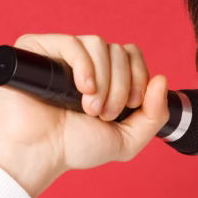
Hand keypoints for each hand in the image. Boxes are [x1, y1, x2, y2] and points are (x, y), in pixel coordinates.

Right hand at [0, 34, 170, 197]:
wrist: (37, 154)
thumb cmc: (74, 147)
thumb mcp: (127, 139)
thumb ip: (154, 115)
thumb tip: (161, 79)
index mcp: (104, 76)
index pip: (132, 55)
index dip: (139, 77)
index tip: (131, 106)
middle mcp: (84, 61)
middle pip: (119, 50)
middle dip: (121, 86)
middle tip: (104, 114)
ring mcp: (60, 53)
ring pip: (99, 44)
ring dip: (103, 80)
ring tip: (89, 108)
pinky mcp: (36, 49)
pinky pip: (72, 43)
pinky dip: (84, 66)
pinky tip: (81, 89)